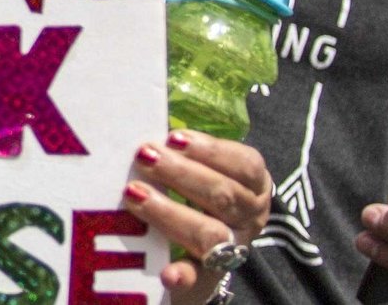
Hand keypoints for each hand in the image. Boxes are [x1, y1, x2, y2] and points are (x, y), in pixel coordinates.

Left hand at [120, 132, 273, 303]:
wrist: (195, 252)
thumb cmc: (193, 191)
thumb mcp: (200, 167)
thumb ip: (182, 146)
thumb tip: (143, 108)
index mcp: (253, 184)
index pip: (245, 164)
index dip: (211, 150)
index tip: (174, 138)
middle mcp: (249, 217)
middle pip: (224, 195)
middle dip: (182, 174)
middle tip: (144, 156)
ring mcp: (232, 248)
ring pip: (211, 233)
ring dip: (172, 212)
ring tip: (134, 195)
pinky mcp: (208, 278)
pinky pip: (200, 279)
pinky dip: (183, 274)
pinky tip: (166, 272)